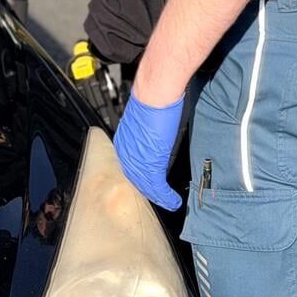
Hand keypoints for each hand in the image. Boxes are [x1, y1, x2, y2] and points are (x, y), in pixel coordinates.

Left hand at [112, 91, 183, 209]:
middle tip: (161, 198)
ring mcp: (136, 159)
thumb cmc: (152, 98)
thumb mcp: (145, 119)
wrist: (154, 93)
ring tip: (170, 203)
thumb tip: (153, 134)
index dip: (140, 178)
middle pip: (136, 179)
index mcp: (123, 141)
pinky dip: (166, 197)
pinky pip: (156, 187)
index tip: (149, 184)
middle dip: (148, 191)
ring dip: (159, 197)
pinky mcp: (150, 163)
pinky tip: (173, 201)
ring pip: (146, 186)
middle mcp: (126, 152)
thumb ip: (145, 131)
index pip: (130, 166)